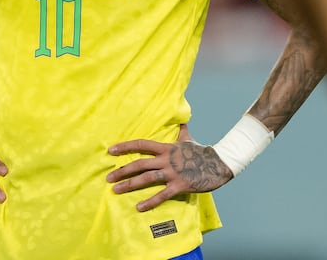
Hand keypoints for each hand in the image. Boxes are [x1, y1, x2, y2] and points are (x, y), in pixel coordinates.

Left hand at [106, 138, 232, 211]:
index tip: (111, 150)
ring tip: (116, 190)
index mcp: (166, 148)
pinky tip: (139, 207)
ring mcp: (172, 173)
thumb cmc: (201, 152)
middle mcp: (166, 160)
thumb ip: (181, 131)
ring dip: (130, 185)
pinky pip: (161, 195)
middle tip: (108, 177)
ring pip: (147, 178)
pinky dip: (150, 202)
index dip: (125, 147)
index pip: (141, 144)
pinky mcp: (179, 185)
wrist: (218, 163)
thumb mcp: (188, 139)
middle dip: (122, 170)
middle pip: (139, 164)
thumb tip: (182, 119)